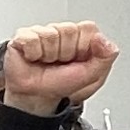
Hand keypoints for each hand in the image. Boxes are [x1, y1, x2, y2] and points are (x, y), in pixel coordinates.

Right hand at [0, 21, 117, 116]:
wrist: (36, 100)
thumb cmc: (60, 87)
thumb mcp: (93, 77)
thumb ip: (106, 57)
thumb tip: (103, 39)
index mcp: (81, 39)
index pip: (87, 28)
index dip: (83, 47)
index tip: (77, 62)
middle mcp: (63, 33)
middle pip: (69, 30)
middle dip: (65, 53)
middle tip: (59, 65)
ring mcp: (43, 33)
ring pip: (51, 35)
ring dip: (49, 55)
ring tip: (46, 64)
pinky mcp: (23, 37)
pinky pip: (32, 38)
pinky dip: (33, 53)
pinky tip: (33, 59)